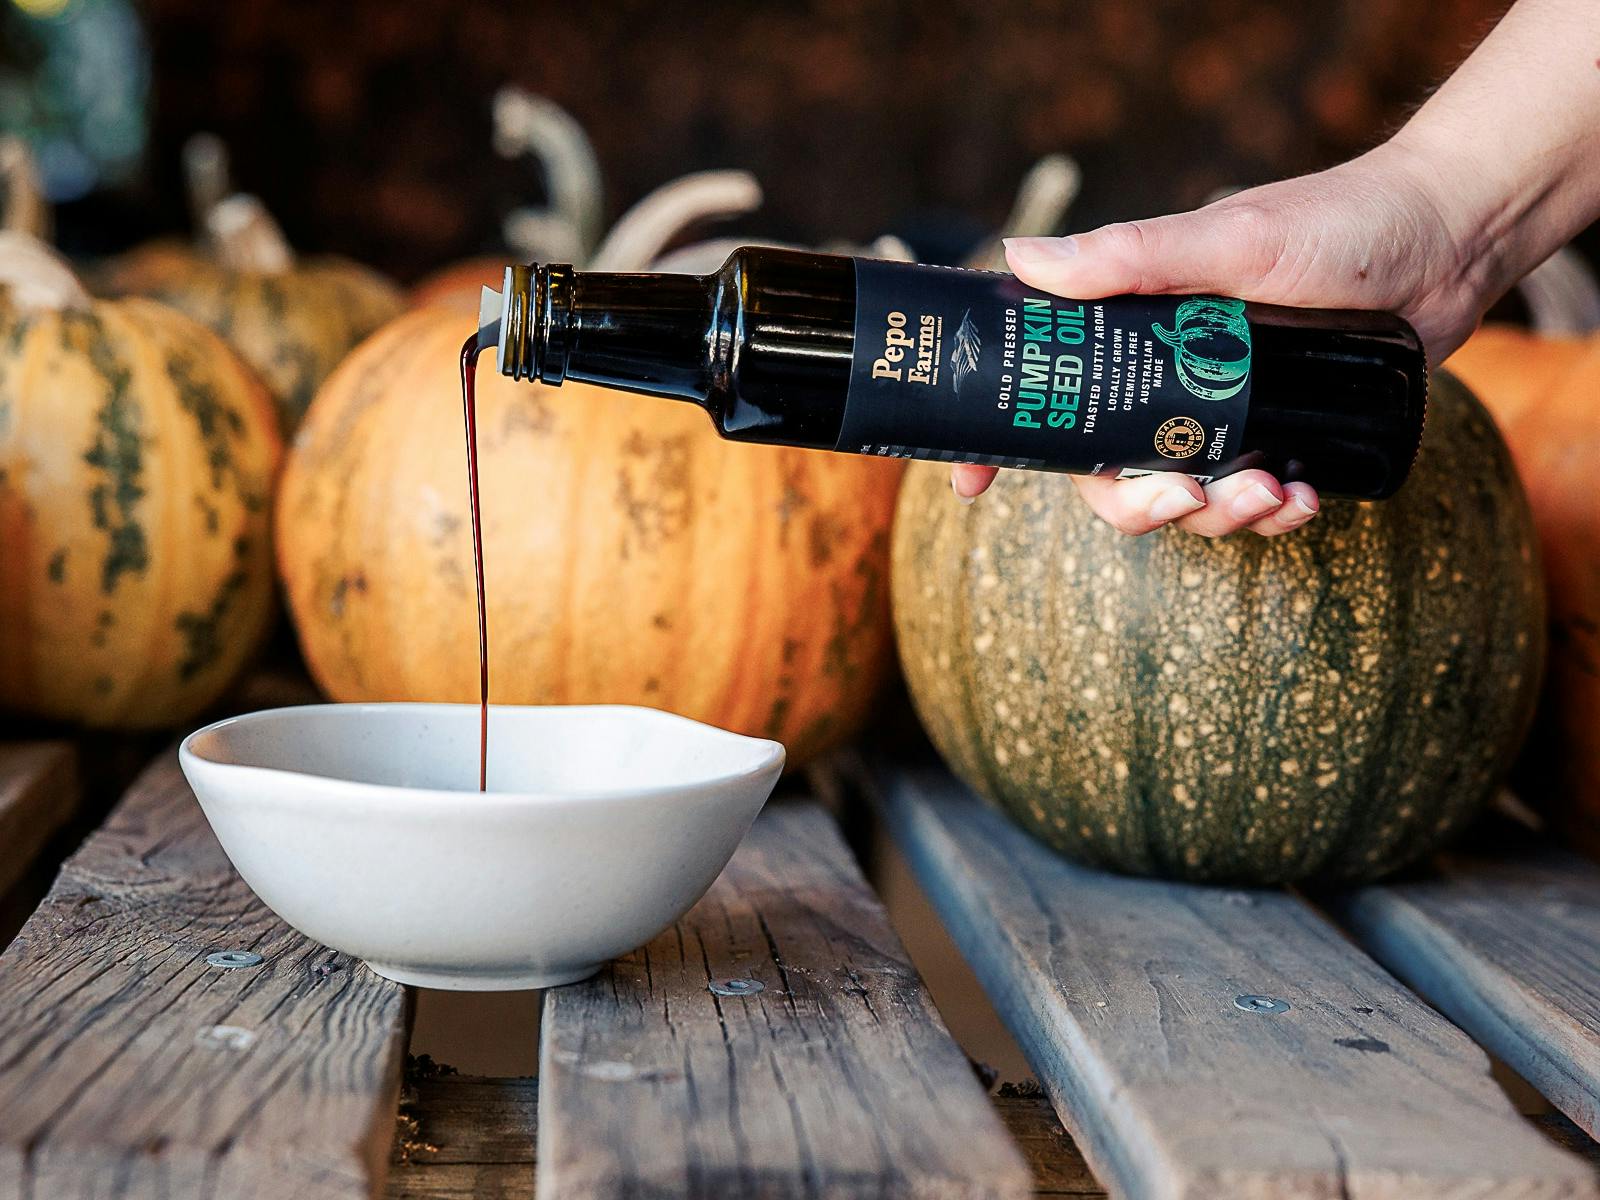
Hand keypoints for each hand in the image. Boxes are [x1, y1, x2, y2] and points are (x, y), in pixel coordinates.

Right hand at [951, 140, 1479, 536]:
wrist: (1450, 241)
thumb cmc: (1338, 222)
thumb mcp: (1230, 239)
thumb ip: (1132, 257)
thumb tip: (1022, 258)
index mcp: (1133, 333)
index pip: (1047, 393)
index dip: (1003, 444)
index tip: (971, 486)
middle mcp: (1167, 380)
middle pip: (1110, 475)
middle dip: (1141, 506)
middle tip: (1184, 496)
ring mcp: (1223, 415)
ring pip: (1183, 498)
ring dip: (1219, 515)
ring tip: (1274, 490)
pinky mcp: (1279, 438)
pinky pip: (1252, 502)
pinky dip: (1272, 514)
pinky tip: (1305, 499)